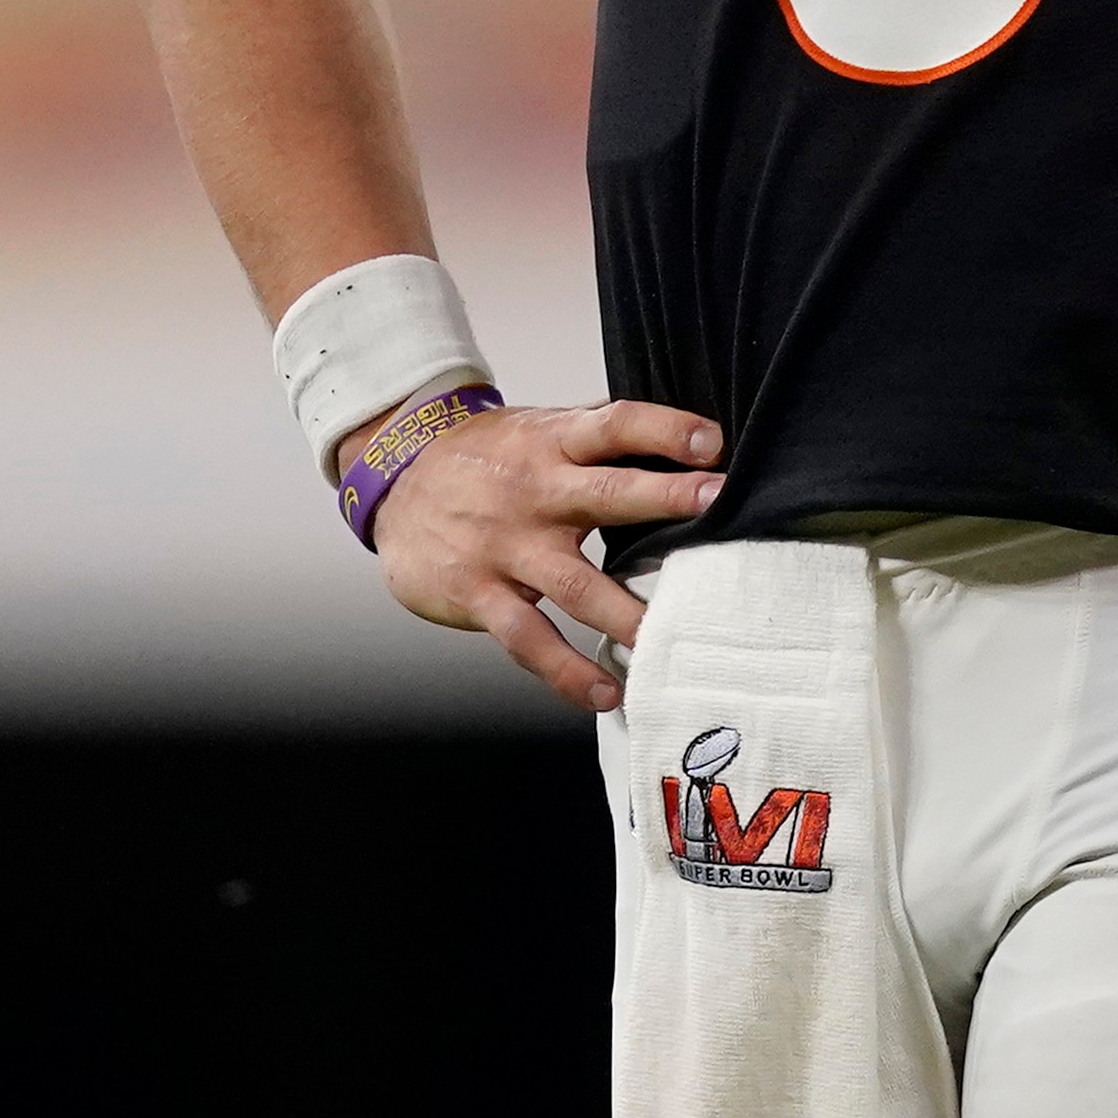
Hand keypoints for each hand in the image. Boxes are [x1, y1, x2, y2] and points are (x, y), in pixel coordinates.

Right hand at [370, 397, 725, 710]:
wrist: (396, 478)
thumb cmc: (490, 457)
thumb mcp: (541, 430)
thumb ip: (603, 440)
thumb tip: (691, 447)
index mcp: (555, 442)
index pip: (616, 424)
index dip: (665, 429)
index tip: (714, 441)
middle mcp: (535, 492)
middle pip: (608, 494)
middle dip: (667, 500)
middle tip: (721, 507)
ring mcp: (506, 547)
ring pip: (576, 583)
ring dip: (627, 613)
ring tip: (672, 637)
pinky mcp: (479, 594)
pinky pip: (529, 639)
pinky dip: (567, 670)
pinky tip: (606, 693)